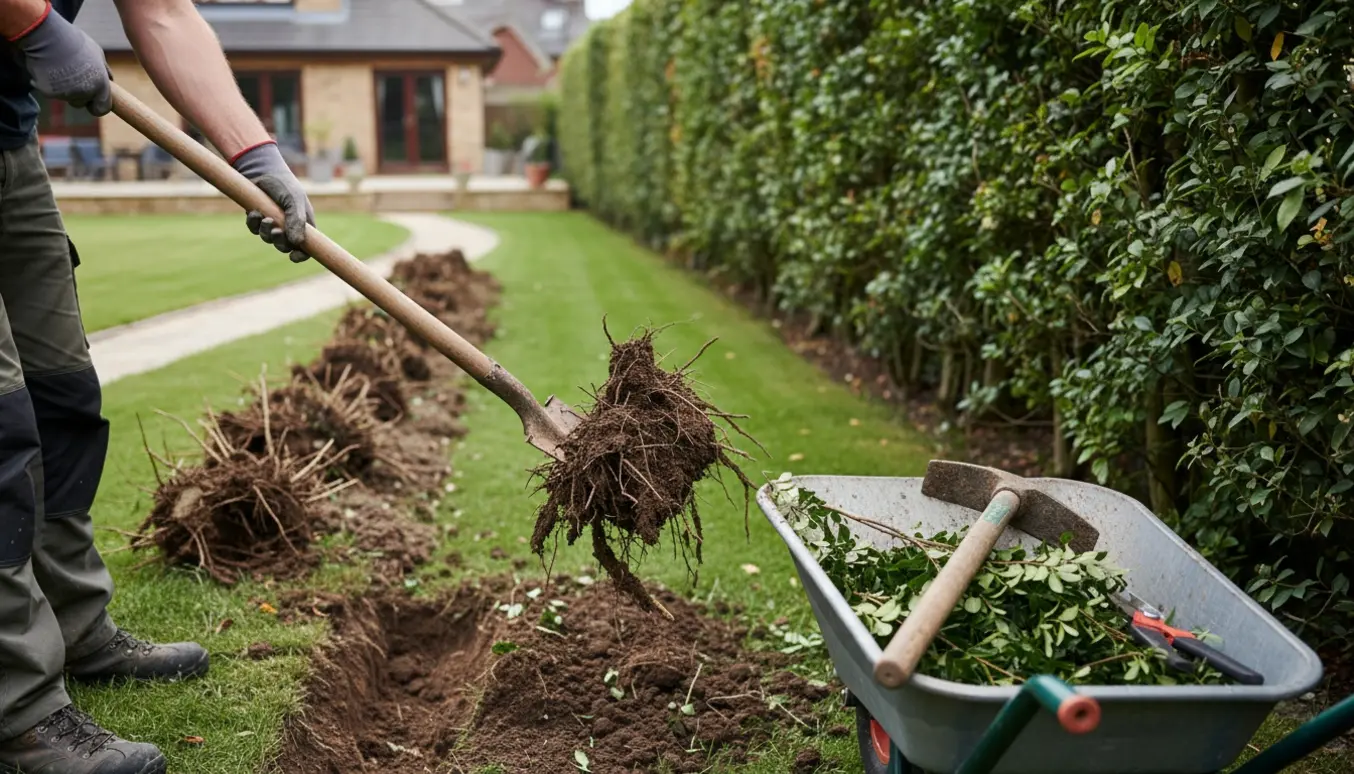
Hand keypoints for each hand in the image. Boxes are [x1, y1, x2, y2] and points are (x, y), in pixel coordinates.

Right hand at [10, 2, 111, 114]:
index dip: (96, 106)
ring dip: (63, 88)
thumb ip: (104, 70)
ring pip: (66, 98)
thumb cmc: (73, 42)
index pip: (102, 109)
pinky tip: (48, 69)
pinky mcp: (49, 92)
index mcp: (100, 84)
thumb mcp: (96, 53)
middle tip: (71, 75)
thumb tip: (111, 81)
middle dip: (77, 94)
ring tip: (59, 68)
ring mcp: (67, 94)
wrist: (47, 36)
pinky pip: (51, 93)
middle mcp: (85, 92)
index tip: (92, 102)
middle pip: (81, 103)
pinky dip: (49, 84)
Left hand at [230, 141, 314, 262]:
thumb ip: (297, 221)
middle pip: (285, 246)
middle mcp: (289, 225)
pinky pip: (254, 229)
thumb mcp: (293, 200)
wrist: (261, 169)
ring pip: (268, 238)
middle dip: (279, 241)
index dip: (301, 254)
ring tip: (264, 218)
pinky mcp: (258, 217)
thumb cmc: (283, 184)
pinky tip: (253, 212)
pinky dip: (253, 224)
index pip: (306, 246)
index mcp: (303, 223)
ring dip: (265, 231)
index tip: (293, 256)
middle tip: (276, 230)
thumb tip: (297, 243)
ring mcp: (273, 222)